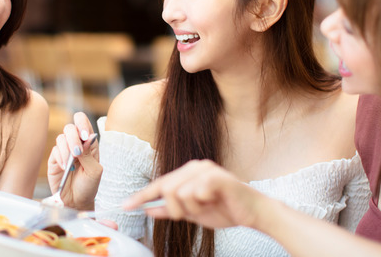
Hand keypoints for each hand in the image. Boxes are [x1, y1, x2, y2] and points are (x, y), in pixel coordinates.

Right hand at [47, 112, 101, 209]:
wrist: (77, 201)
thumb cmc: (89, 186)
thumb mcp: (94, 171)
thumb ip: (89, 155)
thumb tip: (86, 138)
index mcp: (89, 144)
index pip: (84, 123)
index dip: (82, 123)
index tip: (84, 135)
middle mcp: (76, 144)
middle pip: (70, 127)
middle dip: (73, 138)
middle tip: (77, 153)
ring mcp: (64, 151)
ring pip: (61, 138)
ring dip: (67, 149)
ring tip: (71, 164)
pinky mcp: (54, 159)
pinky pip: (54, 150)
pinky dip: (60, 158)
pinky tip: (66, 168)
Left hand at [122, 160, 265, 229]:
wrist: (255, 213)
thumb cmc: (226, 210)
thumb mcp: (192, 213)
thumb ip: (170, 210)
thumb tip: (148, 209)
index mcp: (189, 172)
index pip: (159, 184)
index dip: (141, 196)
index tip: (125, 206)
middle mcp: (196, 166)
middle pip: (166, 189)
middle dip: (174, 209)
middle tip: (190, 214)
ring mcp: (206, 170)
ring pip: (179, 193)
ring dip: (191, 209)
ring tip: (207, 207)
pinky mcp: (217, 177)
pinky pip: (195, 193)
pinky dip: (201, 204)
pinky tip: (214, 202)